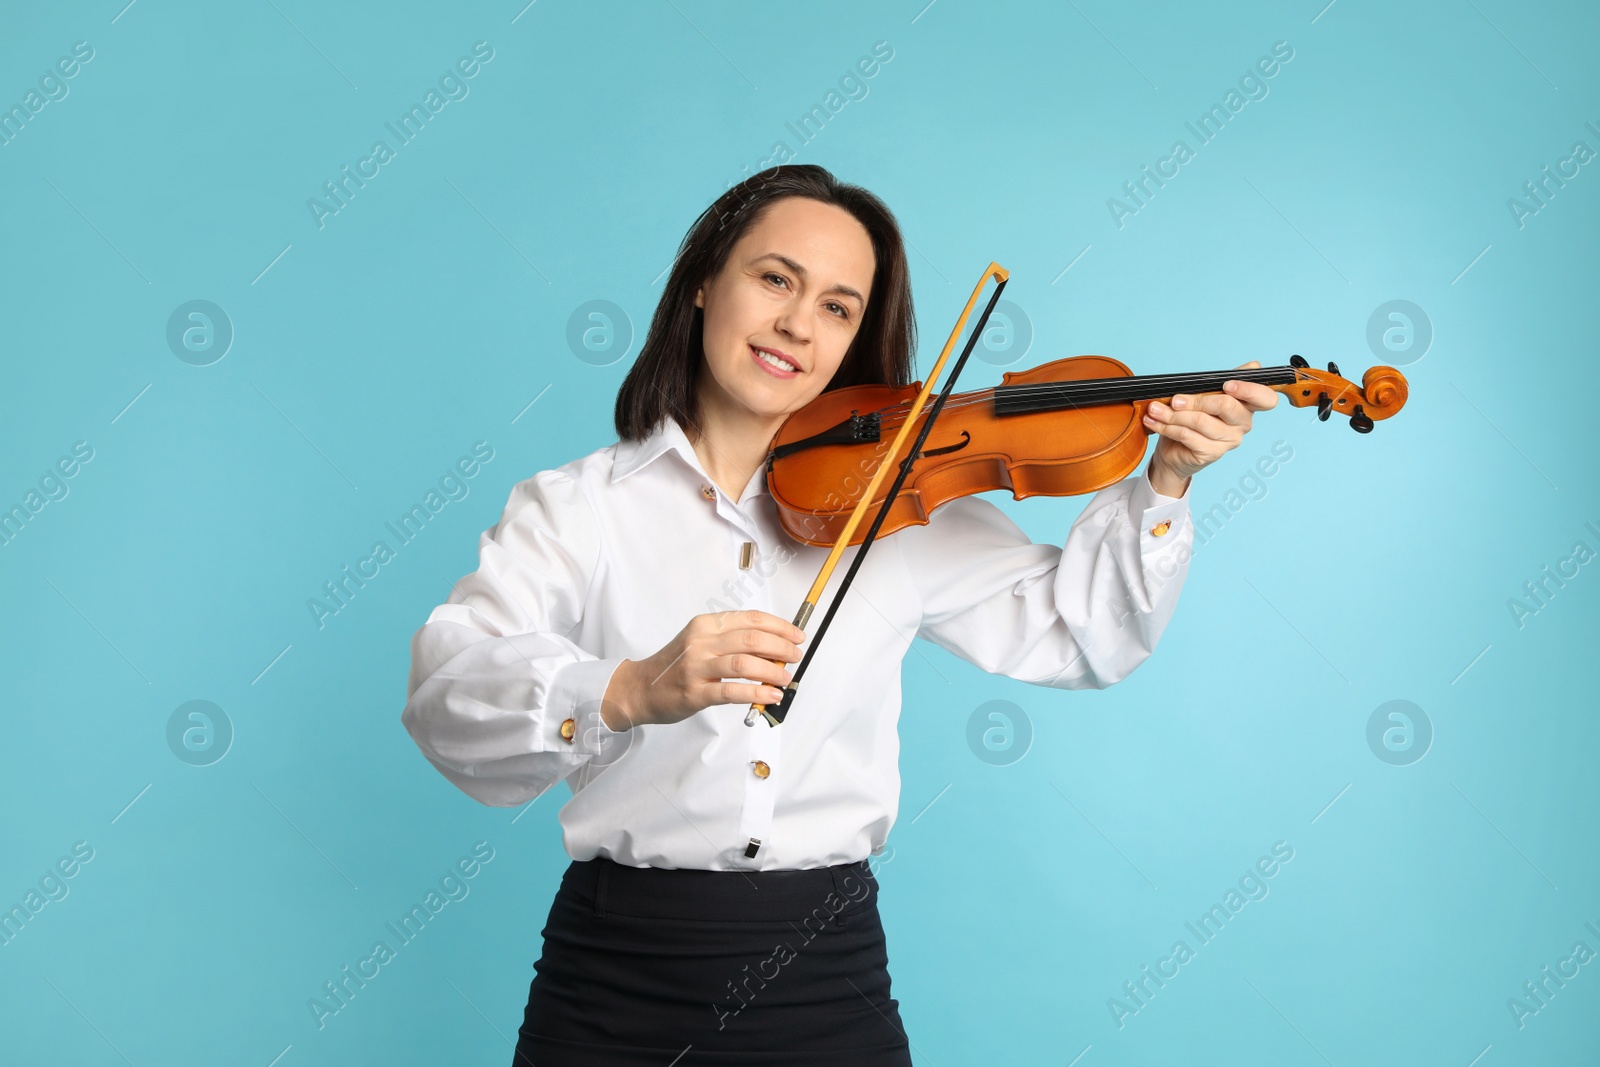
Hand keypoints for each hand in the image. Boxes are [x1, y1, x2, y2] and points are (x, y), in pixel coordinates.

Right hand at [599, 610, 805, 729]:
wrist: (640, 688)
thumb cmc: (675, 666)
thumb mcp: (701, 643)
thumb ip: (732, 642)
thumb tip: (773, 648)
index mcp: (705, 625)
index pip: (750, 619)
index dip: (779, 626)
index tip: (796, 635)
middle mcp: (701, 641)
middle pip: (752, 638)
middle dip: (781, 647)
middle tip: (795, 656)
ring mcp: (696, 667)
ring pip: (744, 663)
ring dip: (772, 670)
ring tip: (785, 677)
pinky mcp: (695, 692)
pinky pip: (732, 691)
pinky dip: (757, 692)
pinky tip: (771, 695)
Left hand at [1142, 360, 1279, 495]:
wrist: (1174, 450)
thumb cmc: (1192, 417)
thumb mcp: (1206, 394)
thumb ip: (1223, 380)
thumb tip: (1253, 365)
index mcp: (1247, 405)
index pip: (1266, 398)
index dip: (1249, 390)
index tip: (1228, 385)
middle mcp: (1243, 423)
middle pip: (1226, 405)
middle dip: (1195, 400)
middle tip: (1174, 399)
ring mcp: (1229, 440)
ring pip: (1200, 421)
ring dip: (1172, 414)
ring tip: (1154, 409)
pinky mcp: (1212, 453)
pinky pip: (1188, 435)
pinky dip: (1167, 427)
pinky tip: (1154, 422)